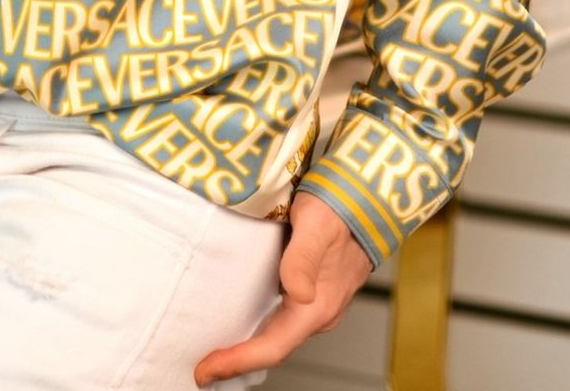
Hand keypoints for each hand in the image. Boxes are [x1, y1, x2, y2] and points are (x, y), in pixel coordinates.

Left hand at [193, 192, 373, 383]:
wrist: (367, 198)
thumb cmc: (338, 207)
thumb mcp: (316, 224)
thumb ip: (304, 257)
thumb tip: (296, 292)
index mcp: (316, 306)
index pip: (272, 347)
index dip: (238, 362)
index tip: (205, 370)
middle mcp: (317, 312)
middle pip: (272, 348)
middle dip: (237, 362)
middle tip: (202, 368)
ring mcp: (317, 303)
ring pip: (277, 335)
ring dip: (247, 346)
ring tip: (216, 349)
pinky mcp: (313, 290)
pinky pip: (282, 319)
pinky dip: (259, 328)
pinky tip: (243, 320)